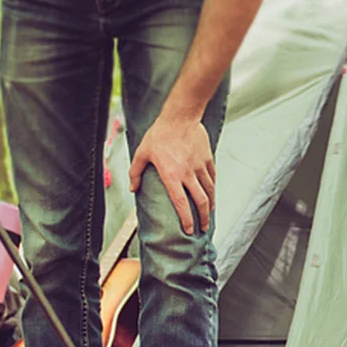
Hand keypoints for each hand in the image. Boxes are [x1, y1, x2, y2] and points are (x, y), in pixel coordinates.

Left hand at [130, 112, 214, 234]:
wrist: (180, 116)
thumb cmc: (159, 134)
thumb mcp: (142, 152)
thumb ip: (136, 172)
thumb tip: (133, 189)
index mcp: (172, 175)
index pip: (181, 203)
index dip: (186, 219)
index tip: (188, 230)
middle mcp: (188, 174)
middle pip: (200, 201)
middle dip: (202, 218)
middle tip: (202, 228)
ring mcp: (200, 166)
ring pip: (210, 191)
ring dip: (210, 205)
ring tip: (208, 214)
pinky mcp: (207, 158)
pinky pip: (212, 177)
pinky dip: (213, 188)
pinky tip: (211, 194)